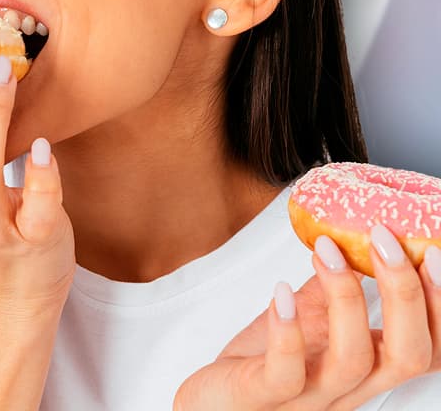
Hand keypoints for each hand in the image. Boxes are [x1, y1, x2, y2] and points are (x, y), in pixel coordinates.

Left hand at [175, 230, 440, 410]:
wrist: (211, 404)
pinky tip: (281, 292)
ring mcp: (308, 400)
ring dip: (346, 298)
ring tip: (326, 250)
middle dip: (407, 295)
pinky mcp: (262, 399)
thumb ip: (330, 289)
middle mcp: (348, 390)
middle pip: (407, 356)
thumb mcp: (306, 320)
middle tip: (385, 239)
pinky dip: (288, 331)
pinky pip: (286, 373)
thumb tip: (349, 235)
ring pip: (353, 362)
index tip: (432, 254)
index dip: (440, 307)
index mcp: (367, 369)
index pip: (428, 350)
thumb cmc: (260, 362)